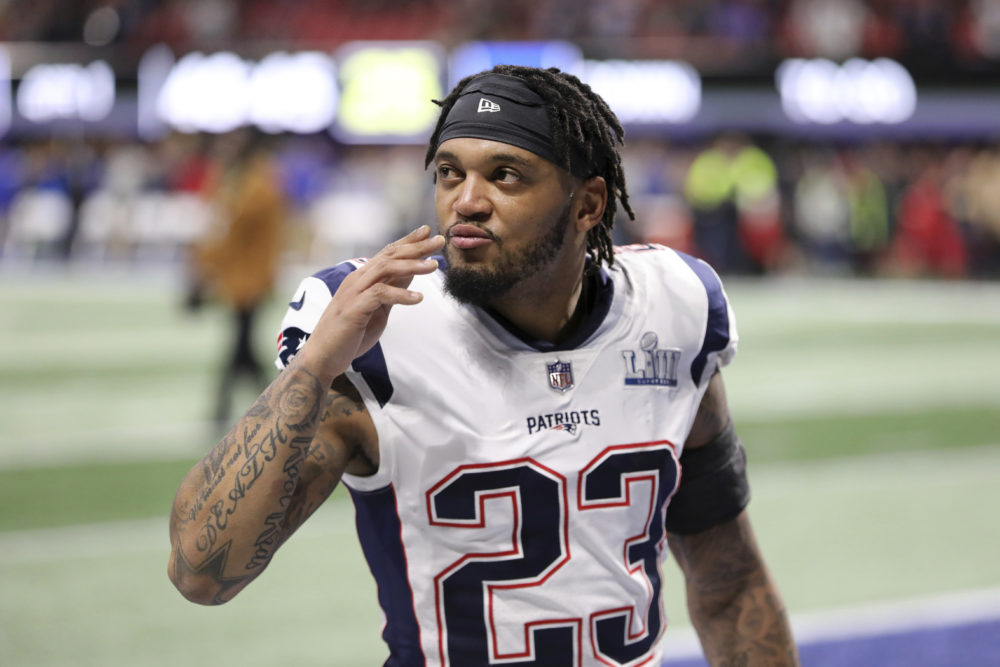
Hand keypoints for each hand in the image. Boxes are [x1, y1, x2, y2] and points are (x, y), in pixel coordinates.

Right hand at [296, 225, 444, 383]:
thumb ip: (391, 289)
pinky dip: (400, 295)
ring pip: (386, 269)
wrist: (324, 356)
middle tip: (439, 240)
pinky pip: (380, 294)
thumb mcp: (377, 308)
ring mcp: (354, 292)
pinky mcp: (353, 309)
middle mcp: (357, 280)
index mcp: (362, 278)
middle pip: (390, 255)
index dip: (408, 241)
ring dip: (412, 265)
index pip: (387, 253)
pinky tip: (418, 299)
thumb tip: (411, 274)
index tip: (428, 231)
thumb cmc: (350, 333)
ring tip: (434, 266)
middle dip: (416, 247)